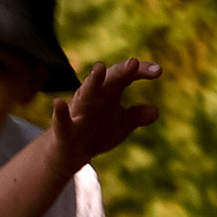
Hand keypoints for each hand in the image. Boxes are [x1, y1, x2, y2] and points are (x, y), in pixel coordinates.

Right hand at [52, 56, 161, 174]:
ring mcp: (78, 112)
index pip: (127, 76)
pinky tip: (58, 103)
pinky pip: (61, 120)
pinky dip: (60, 112)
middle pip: (109, 80)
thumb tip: (155, 111)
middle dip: (120, 72)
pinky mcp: (64, 129)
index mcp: (109, 93)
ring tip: (100, 67)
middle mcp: (94, 97)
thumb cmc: (97, 132)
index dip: (141, 71)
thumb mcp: (121, 126)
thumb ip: (136, 116)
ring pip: (86, 94)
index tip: (158, 71)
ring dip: (93, 81)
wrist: (70, 153)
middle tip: (133, 63)